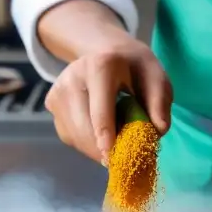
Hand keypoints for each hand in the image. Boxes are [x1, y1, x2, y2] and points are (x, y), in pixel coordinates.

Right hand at [44, 39, 171, 163]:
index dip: (105, 136)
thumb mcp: (156, 77)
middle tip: (123, 160)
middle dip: (103, 151)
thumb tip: (159, 130)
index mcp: (100, 66)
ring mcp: (58, 91)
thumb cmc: (135, 68)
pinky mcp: (51, 103)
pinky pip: (69, 136)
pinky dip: (87, 144)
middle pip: (83, 127)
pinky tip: (101, 135)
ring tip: (115, 142)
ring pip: (74, 136)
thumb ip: (160, 102)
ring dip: (95, 150)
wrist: (105, 51)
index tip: (110, 159)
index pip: (100, 109)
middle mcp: (72, 77)